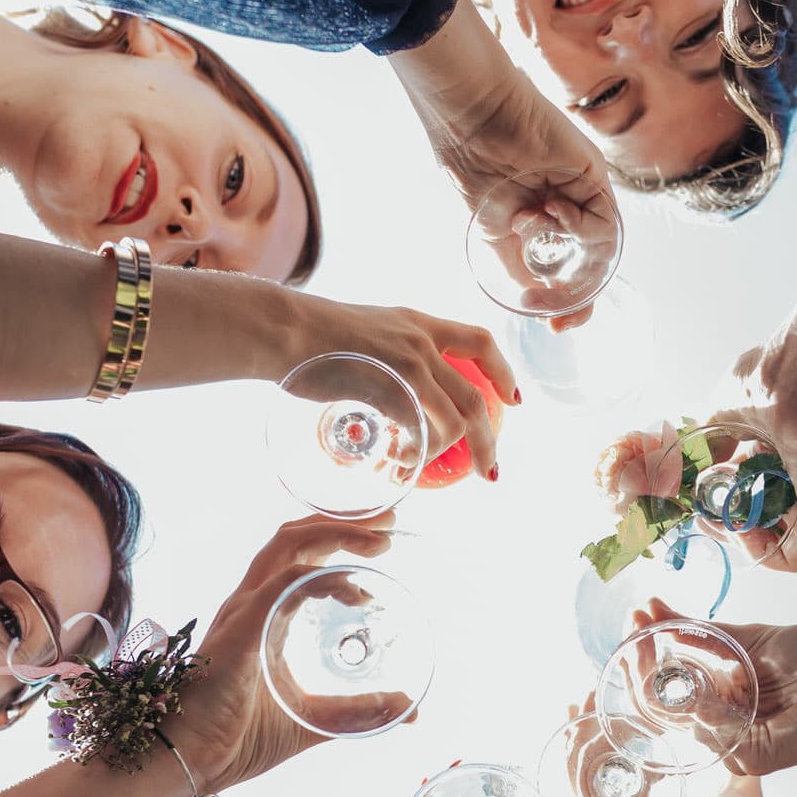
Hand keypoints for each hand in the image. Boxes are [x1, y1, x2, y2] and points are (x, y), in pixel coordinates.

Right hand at [157, 515, 410, 792]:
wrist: (188, 763)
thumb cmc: (235, 741)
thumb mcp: (315, 719)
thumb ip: (359, 710)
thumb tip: (410, 709)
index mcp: (262, 616)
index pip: (300, 557)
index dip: (340, 539)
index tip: (383, 541)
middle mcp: (250, 604)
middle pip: (295, 539)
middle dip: (344, 521)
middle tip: (390, 521)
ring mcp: (243, 611)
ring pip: (287, 546)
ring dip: (336, 533)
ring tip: (379, 537)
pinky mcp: (240, 628)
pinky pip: (281, 583)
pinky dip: (321, 577)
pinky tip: (354, 590)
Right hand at [285, 294, 517, 478]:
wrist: (282, 329)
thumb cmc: (308, 337)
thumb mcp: (364, 333)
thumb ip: (386, 357)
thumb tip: (390, 392)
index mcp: (418, 323)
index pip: (480, 342)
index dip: (502, 373)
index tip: (513, 400)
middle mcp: (422, 341)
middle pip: (476, 397)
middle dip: (488, 441)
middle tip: (489, 469)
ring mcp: (410, 364)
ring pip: (455, 421)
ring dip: (449, 456)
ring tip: (426, 473)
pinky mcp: (393, 388)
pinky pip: (423, 433)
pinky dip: (418, 456)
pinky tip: (403, 466)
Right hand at [395, 24, 614, 331]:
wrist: (473, 120)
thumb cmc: (474, 166)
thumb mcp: (494, 235)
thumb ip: (515, 268)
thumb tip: (530, 303)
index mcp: (547, 218)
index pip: (572, 268)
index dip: (569, 302)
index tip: (555, 327)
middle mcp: (571, 206)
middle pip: (594, 265)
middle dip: (581, 298)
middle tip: (563, 322)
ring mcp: (585, 192)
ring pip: (601, 247)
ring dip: (569, 252)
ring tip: (529, 225)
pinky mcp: (595, 175)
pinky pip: (604, 220)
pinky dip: (579, 226)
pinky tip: (549, 208)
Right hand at [706, 324, 796, 571]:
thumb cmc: (769, 378)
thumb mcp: (721, 413)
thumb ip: (705, 443)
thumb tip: (681, 464)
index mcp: (769, 456)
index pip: (742, 498)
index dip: (714, 505)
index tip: (697, 497)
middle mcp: (790, 478)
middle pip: (756, 523)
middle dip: (723, 524)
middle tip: (708, 513)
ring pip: (773, 544)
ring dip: (739, 541)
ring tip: (724, 521)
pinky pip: (795, 556)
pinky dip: (763, 554)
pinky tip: (741, 532)